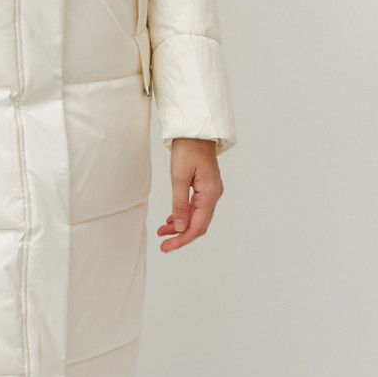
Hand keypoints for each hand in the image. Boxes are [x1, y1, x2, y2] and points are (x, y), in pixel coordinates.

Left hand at [158, 138, 223, 252]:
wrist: (195, 130)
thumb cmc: (188, 148)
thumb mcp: (179, 177)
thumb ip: (180, 204)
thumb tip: (180, 227)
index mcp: (210, 194)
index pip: (197, 226)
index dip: (182, 239)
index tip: (167, 247)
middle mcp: (213, 195)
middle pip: (199, 224)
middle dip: (182, 236)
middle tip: (164, 245)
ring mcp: (211, 190)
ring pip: (197, 216)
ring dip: (181, 226)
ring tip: (163, 232)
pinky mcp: (205, 186)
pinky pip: (196, 207)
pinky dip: (184, 215)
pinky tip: (173, 219)